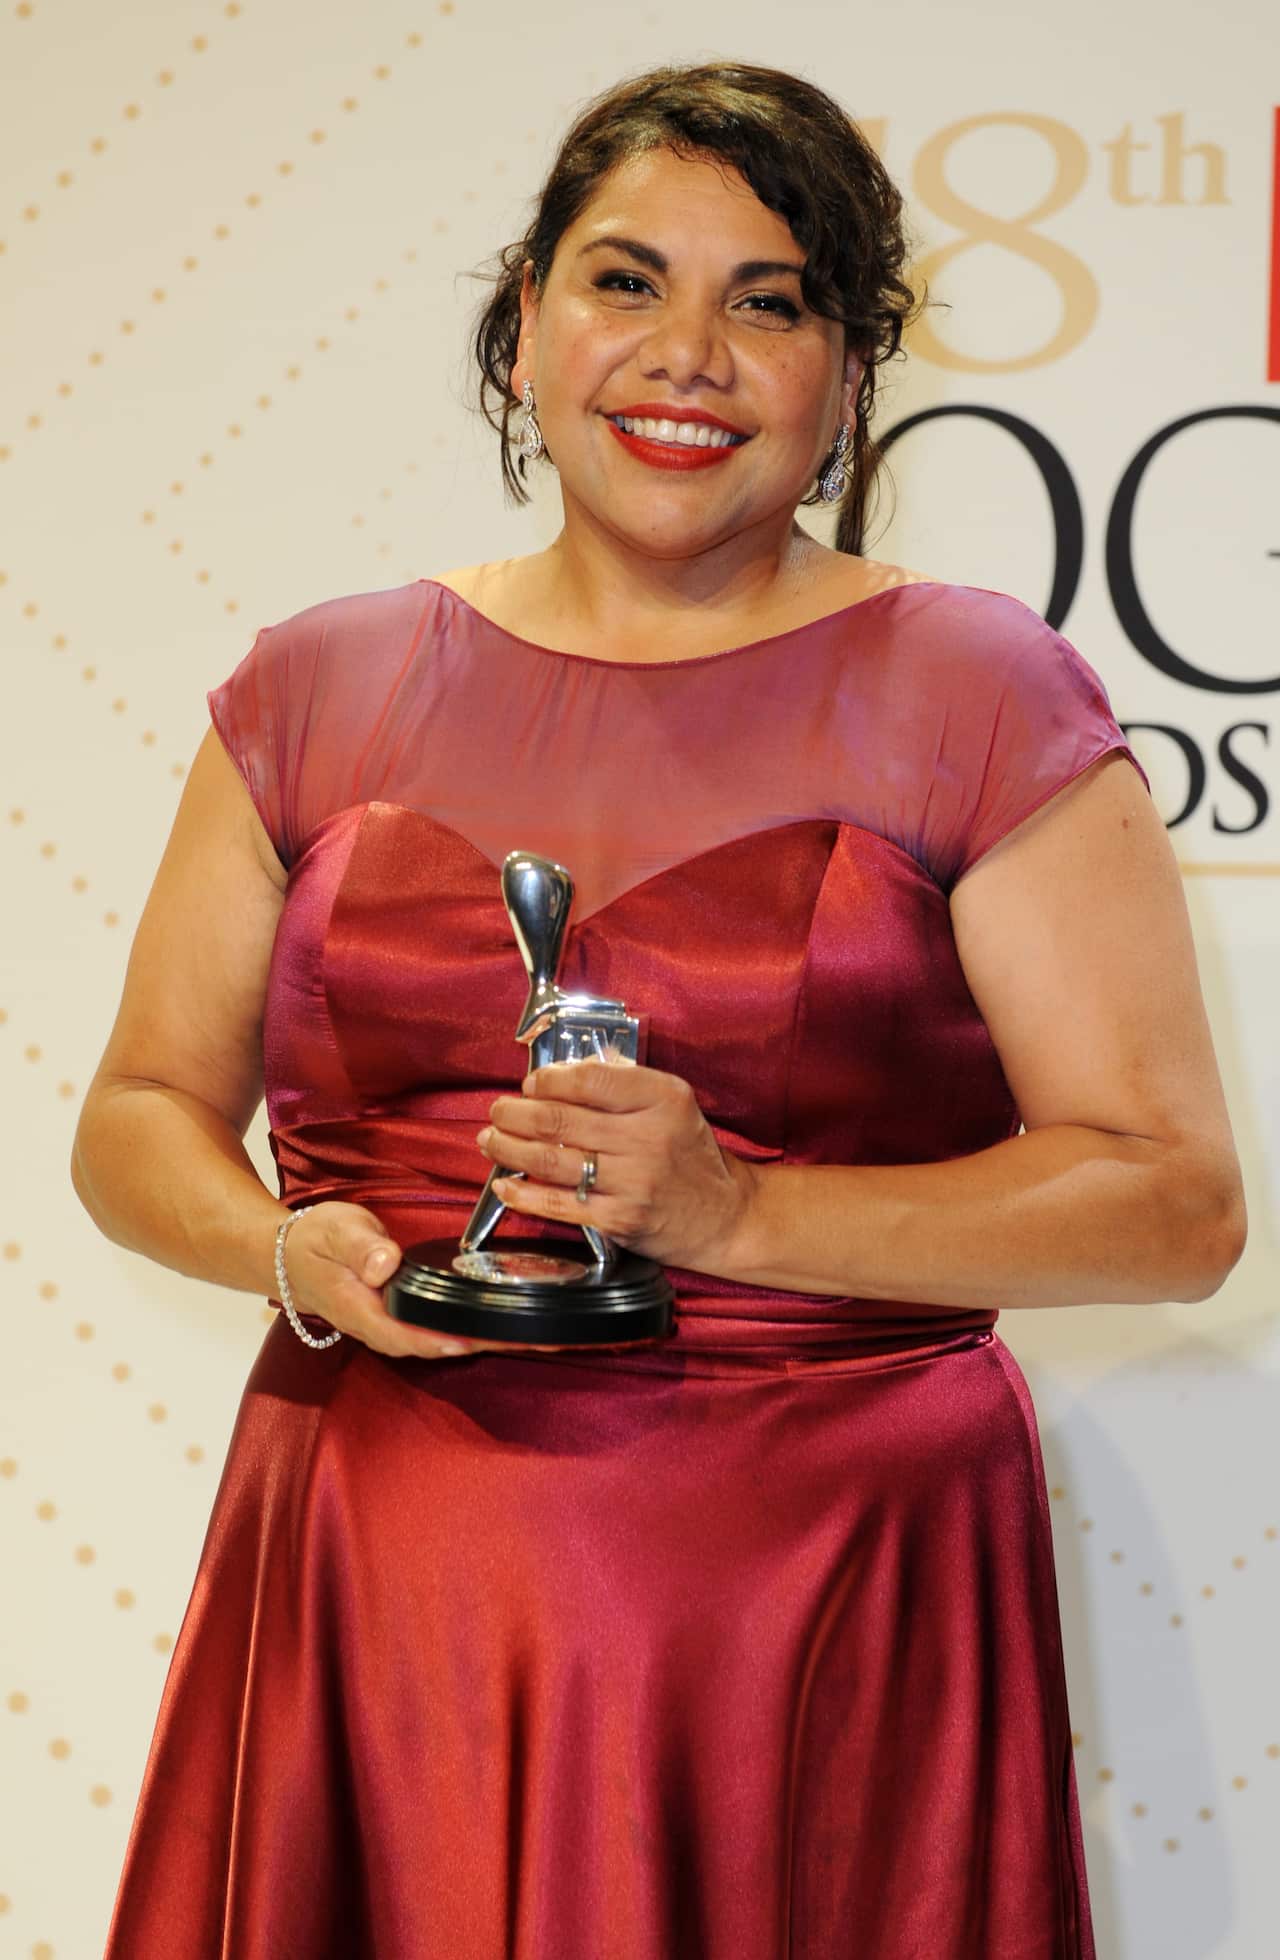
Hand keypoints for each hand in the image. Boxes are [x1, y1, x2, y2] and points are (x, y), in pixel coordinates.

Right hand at [279, 1201, 586, 1359]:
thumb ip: (361, 1249)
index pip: (410, 1335)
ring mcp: (393, 1327)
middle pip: (438, 1346)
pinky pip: (442, 1331)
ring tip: (540, 1337)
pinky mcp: (403, 1318)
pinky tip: (506, 1327)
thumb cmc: (314, 1241)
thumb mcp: (334, 1232)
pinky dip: (476, 1331)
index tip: (482, 1340)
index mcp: (363, 1312)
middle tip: (541, 1340)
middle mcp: (381, 1328)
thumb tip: (385, 1264)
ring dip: (489, 1341)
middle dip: (488, 1345)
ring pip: (445, 1343)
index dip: (447, 1341)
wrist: (290, 1257)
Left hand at [477, 1062, 758, 1270]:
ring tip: (490, 1140)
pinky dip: (523, 1194)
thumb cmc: (691, 1155)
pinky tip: (504, 1185)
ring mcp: (632, 1182)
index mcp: (663, 1099)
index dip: (550, 1079)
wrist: (725, 1216)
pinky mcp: (619, 1219)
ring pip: (552, 1160)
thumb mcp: (674, 1105)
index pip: (591, 1080)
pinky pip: (558, 1204)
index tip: (531, 1083)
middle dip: (517, 1113)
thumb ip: (625, 1084)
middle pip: (562, 1119)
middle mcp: (648, 1138)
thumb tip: (564, 1071)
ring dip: (509, 1148)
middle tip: (498, 1110)